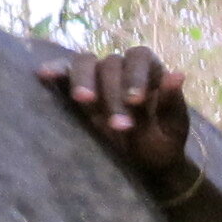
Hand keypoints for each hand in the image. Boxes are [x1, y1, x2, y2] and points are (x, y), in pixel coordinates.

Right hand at [36, 46, 193, 187]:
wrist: (144, 164)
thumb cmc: (162, 144)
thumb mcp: (173, 128)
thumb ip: (172, 102)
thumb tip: (177, 74)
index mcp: (148, 70)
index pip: (139, 57)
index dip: (135, 75)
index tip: (136, 101)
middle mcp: (121, 68)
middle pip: (110, 64)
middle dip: (113, 94)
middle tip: (119, 126)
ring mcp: (96, 78)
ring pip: (84, 63)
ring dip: (82, 80)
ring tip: (82, 100)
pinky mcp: (77, 91)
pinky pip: (63, 75)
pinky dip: (55, 73)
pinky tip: (43, 75)